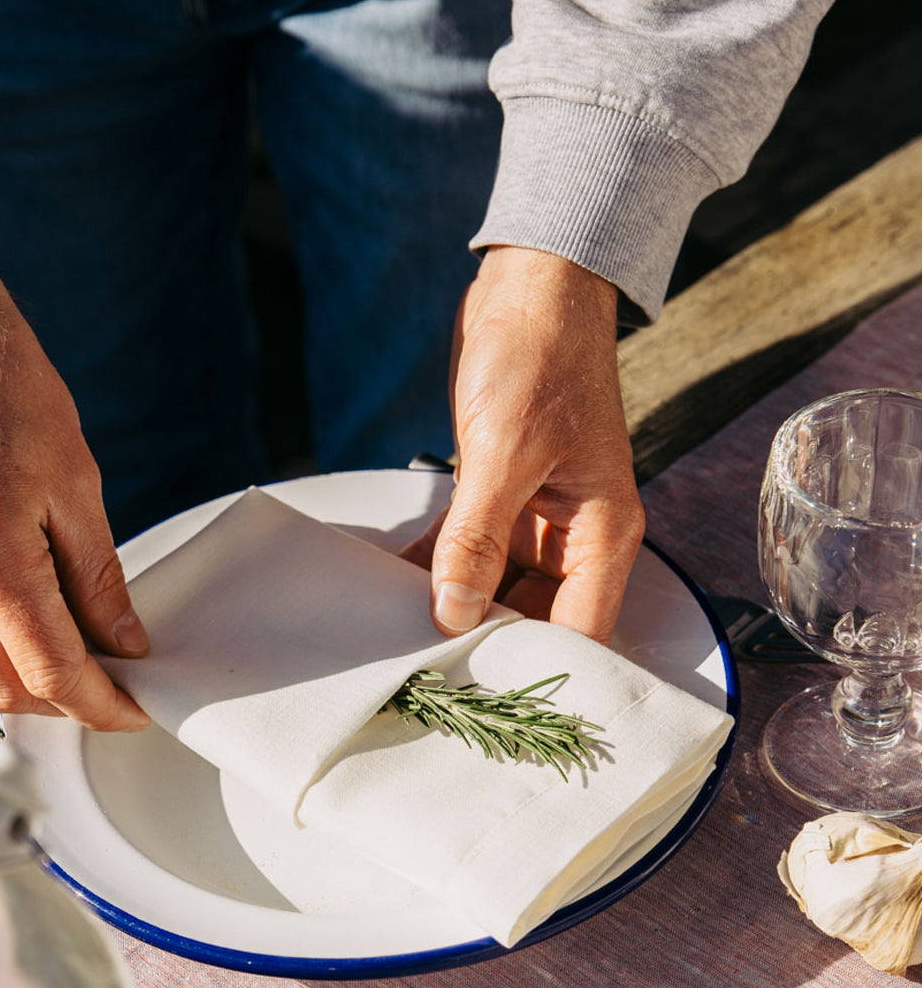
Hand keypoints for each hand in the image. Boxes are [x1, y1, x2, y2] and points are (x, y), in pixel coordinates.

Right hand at [0, 128, 148, 731]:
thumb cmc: (0, 383)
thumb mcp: (76, 482)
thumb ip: (99, 579)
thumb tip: (125, 644)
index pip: (52, 672)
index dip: (102, 705)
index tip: (138, 711)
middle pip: (9, 689)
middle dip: (69, 703)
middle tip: (121, 686)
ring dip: (34, 677)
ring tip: (88, 649)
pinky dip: (1, 642)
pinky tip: (39, 615)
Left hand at [402, 246, 643, 645]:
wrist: (529, 287)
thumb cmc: (542, 355)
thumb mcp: (505, 451)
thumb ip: (478, 536)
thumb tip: (452, 610)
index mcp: (602, 534)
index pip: (580, 633)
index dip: (538, 673)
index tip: (485, 699)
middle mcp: (571, 539)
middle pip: (532, 622)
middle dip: (483, 648)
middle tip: (424, 681)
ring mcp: (532, 523)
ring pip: (490, 593)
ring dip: (448, 613)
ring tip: (397, 648)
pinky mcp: (495, 502)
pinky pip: (462, 554)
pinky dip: (429, 573)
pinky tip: (386, 594)